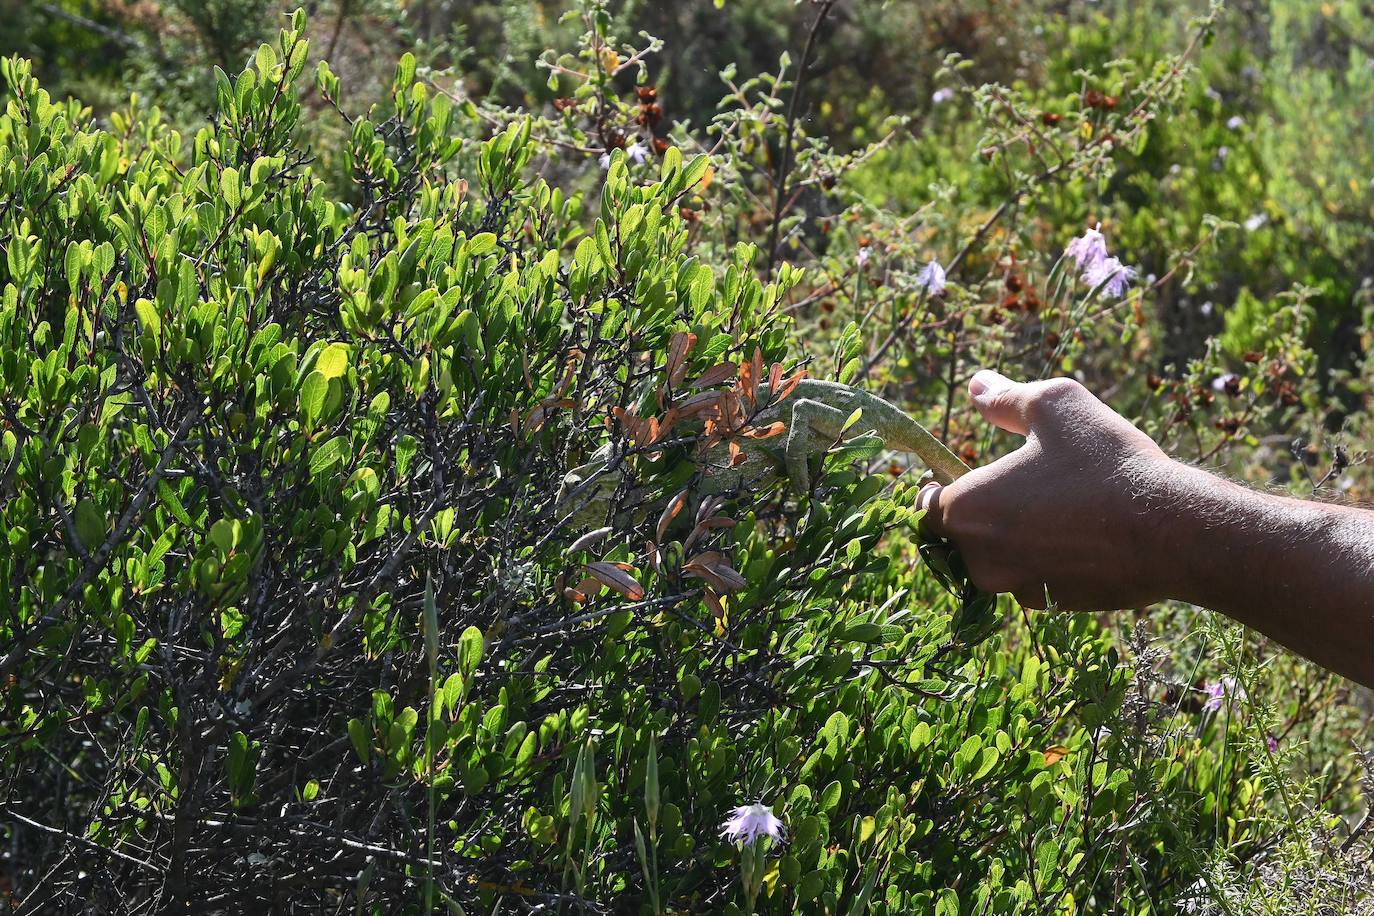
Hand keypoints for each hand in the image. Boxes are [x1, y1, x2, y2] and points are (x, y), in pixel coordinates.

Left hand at [917, 369, 1187, 610]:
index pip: (924, 507)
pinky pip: (1034, 577)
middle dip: (982, 512)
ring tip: (1058, 506)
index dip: (938, 488)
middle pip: (960, 536)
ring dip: (1015, 537)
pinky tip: (1082, 534)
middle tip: (1021, 486)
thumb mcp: (1054, 405)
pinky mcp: (1052, 606)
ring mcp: (1016, 588)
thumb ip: (1006, 398)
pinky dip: (1046, 558)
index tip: (966, 473)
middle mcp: (979, 560)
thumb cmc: (1104, 462)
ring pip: (999, 559)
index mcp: (965, 511)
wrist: (1171, 531)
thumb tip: (977, 386)